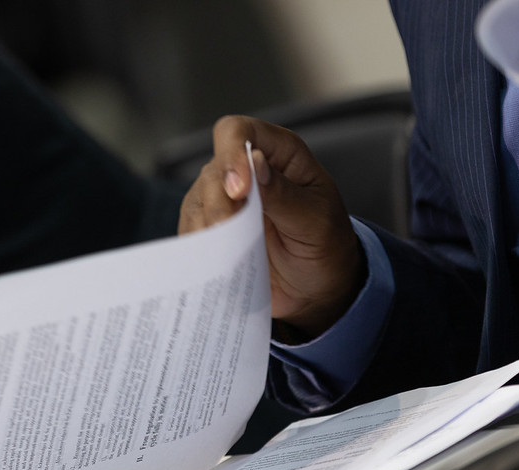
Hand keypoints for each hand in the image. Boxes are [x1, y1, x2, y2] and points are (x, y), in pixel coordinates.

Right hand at [178, 116, 364, 338]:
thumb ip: (284, 194)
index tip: (239, 192)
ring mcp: (226, 199)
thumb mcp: (316, 221)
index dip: (231, 155)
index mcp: (280, 154)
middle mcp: (248, 170)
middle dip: (220, 205)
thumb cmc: (326, 246)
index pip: (238, 131)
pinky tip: (217, 261)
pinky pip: (192, 230)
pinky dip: (200, 246)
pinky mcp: (213, 229)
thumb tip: (254, 162)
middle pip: (213, 172)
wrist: (318, 289)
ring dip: (208, 229)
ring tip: (231, 254)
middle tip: (235, 235)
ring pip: (197, 201)